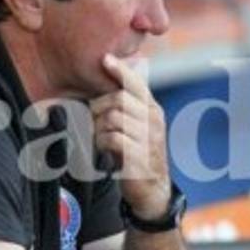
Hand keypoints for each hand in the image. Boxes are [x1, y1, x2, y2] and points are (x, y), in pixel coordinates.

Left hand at [90, 54, 170, 219]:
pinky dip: (103, 143)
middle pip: (119, 99)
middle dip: (99, 107)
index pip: (136, 83)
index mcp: (153, 110)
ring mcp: (148, 138)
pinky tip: (105, 150)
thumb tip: (115, 79)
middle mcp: (154, 121)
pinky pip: (112, 139)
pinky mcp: (139, 156)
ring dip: (100, 128)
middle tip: (95, 120)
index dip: (120, 70)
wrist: (152, 189)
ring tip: (101, 138)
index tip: (105, 59)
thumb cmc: (140, 154)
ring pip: (113, 118)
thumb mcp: (139, 127)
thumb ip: (128, 106)